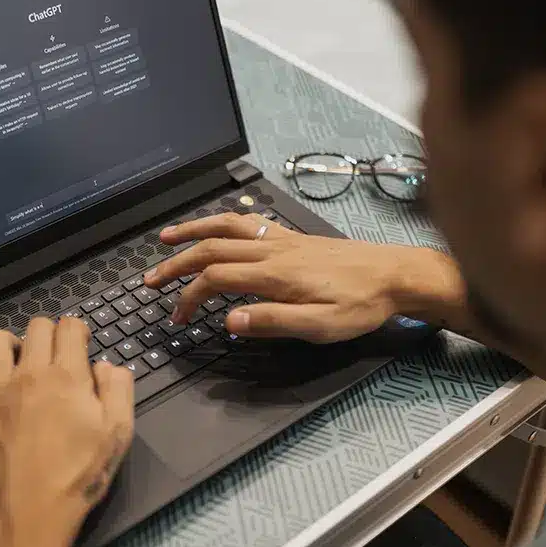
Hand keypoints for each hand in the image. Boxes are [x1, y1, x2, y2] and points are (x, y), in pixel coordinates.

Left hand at [0, 317, 133, 546]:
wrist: (32, 510)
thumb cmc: (79, 474)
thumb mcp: (119, 432)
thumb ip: (118, 389)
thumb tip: (107, 365)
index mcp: (67, 375)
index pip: (69, 326)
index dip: (77, 331)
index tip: (80, 347)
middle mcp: (30, 372)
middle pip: (36, 326)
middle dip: (50, 334)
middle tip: (54, 357)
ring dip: (10, 343)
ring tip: (18, 362)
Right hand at [143, 212, 463, 342]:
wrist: (394, 275)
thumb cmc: (360, 305)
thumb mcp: (319, 326)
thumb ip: (272, 321)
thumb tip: (229, 321)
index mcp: (274, 274)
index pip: (215, 279)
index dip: (189, 297)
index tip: (178, 316)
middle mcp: (272, 250)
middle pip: (211, 249)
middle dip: (176, 264)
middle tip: (150, 280)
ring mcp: (281, 239)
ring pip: (226, 227)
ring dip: (193, 231)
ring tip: (167, 238)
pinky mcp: (292, 237)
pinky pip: (249, 221)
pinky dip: (223, 220)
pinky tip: (217, 225)